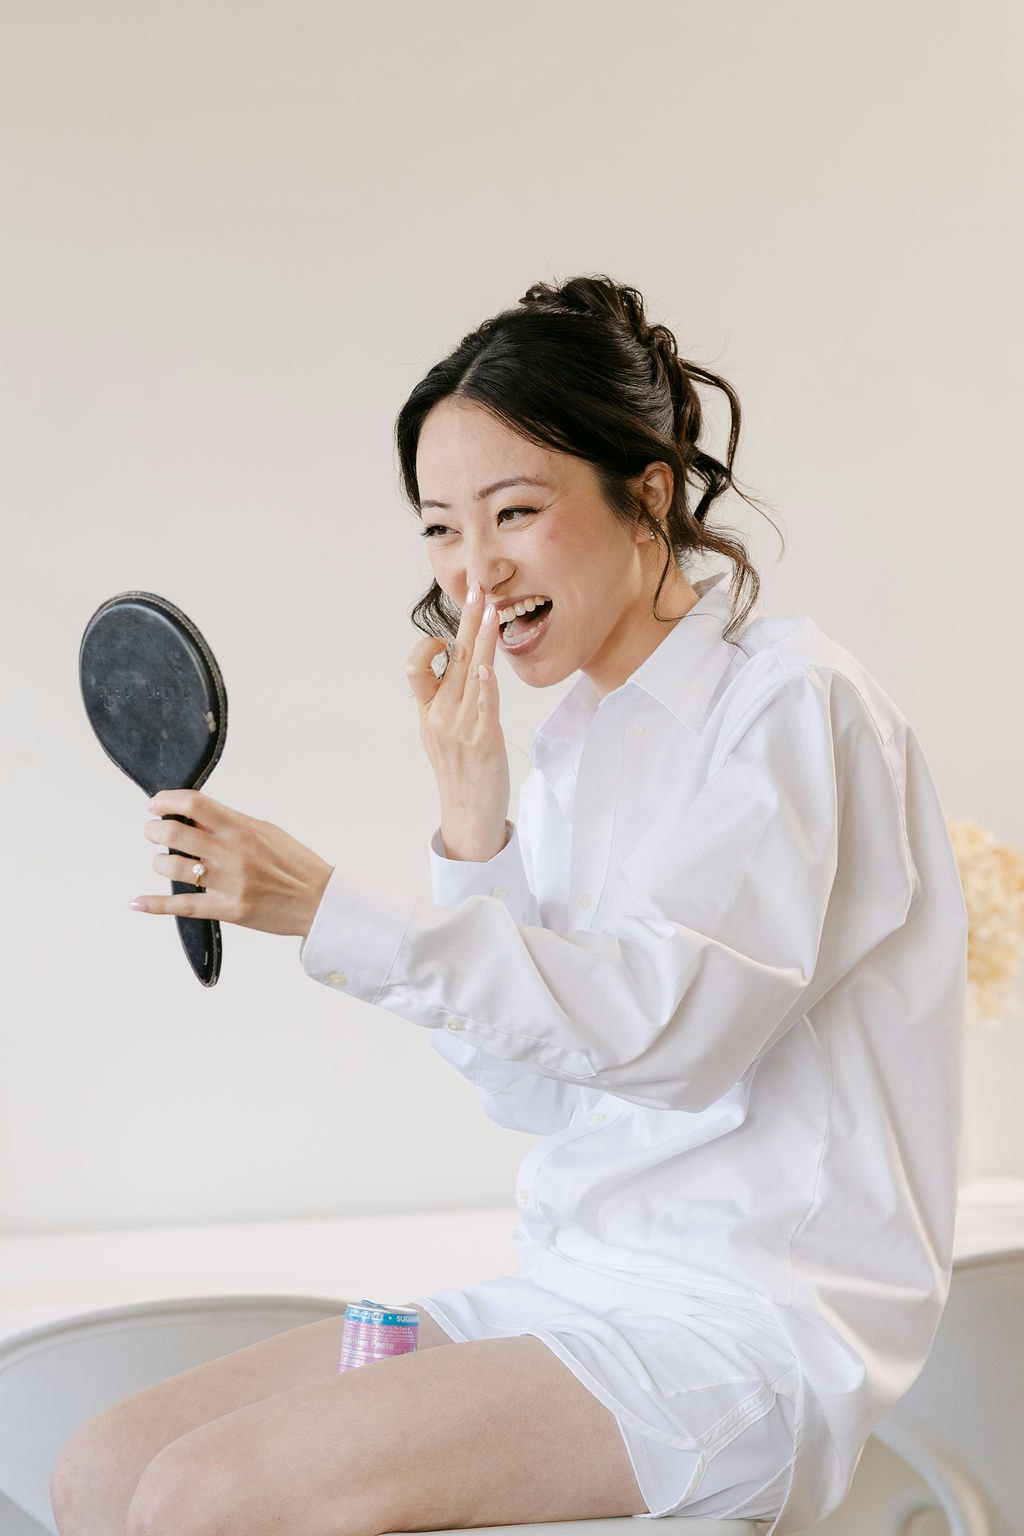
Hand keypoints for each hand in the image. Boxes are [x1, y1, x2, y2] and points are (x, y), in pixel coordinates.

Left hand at [130, 788, 333, 938]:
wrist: (320, 901)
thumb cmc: (294, 863)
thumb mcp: (265, 832)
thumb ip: (229, 823)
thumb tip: (192, 815)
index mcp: (241, 828)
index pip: (193, 804)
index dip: (166, 800)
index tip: (156, 805)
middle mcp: (231, 853)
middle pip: (172, 833)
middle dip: (153, 830)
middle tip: (154, 831)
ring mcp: (228, 883)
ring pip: (171, 866)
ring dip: (159, 862)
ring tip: (165, 861)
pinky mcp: (227, 910)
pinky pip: (181, 906)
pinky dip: (154, 905)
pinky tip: (136, 902)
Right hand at [405, 579, 509, 860]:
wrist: (468, 814)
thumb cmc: (462, 772)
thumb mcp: (442, 734)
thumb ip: (448, 701)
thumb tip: (464, 668)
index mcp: (428, 712)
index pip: (416, 669)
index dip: (430, 647)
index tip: (448, 637)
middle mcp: (440, 715)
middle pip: (453, 658)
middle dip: (466, 621)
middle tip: (478, 591)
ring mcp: (461, 727)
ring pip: (471, 673)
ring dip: (481, 639)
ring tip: (491, 611)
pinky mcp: (484, 740)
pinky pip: (484, 708)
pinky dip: (487, 687)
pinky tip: (491, 669)